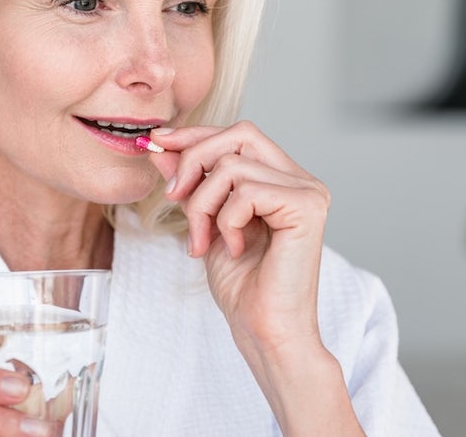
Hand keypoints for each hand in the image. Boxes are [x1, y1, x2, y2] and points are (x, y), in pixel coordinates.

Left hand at [147, 122, 362, 434]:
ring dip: (202, 204)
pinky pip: (245, 191)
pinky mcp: (307, 207)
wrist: (264, 331)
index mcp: (283, 179)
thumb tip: (161, 147)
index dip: (196, 135)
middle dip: (194, 161)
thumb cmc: (243, 286)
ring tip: (204, 240)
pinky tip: (234, 247)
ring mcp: (308, 191)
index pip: (239, 135)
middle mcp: (301, 180)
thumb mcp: (205, 222)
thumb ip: (190, 182)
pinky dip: (225, 220)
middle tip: (173, 198)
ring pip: (232, 166)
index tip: (157, 142)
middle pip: (239, 136)